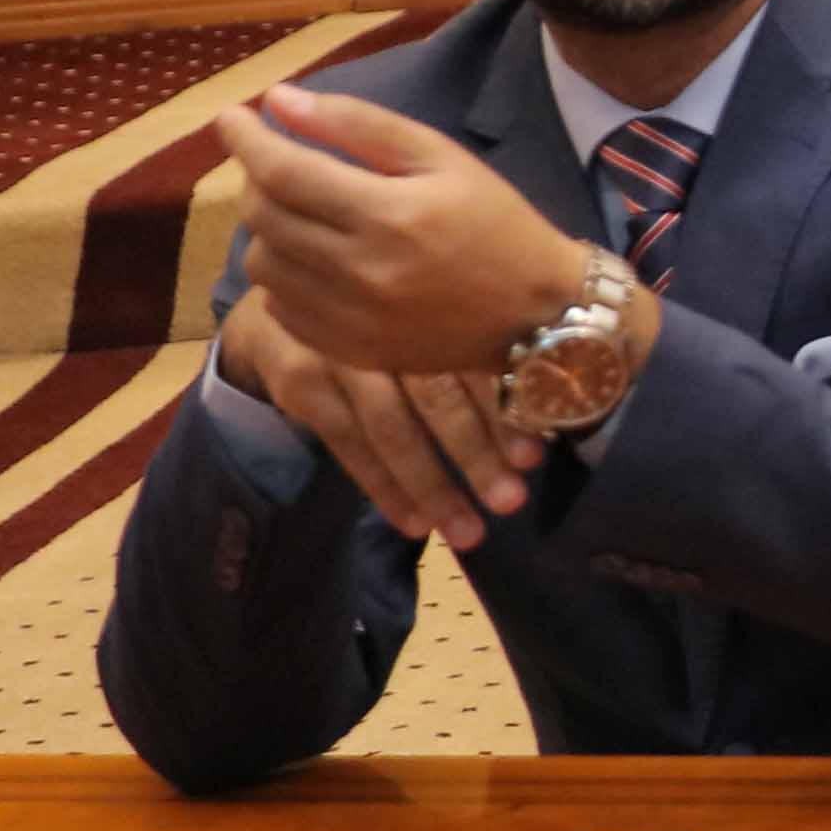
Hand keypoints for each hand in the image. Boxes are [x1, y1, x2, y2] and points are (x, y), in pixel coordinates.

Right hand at [216, 280, 534, 550]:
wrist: (282, 305)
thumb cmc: (386, 316)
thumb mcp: (432, 312)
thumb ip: (477, 346)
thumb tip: (547, 411)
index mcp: (433, 299)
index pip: (477, 357)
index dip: (506, 408)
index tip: (535, 457)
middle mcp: (385, 321)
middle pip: (437, 394)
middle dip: (476, 453)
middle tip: (509, 502)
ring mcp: (337, 349)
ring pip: (392, 426)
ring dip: (433, 484)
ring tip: (468, 532)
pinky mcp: (301, 381)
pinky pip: (347, 443)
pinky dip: (383, 487)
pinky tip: (415, 523)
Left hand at [224, 82, 609, 378]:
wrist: (537, 313)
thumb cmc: (495, 223)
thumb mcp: (442, 157)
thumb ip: (359, 124)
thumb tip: (279, 100)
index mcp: (388, 213)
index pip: (283, 170)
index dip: (246, 139)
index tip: (231, 116)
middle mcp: (360, 269)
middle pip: (264, 215)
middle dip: (259, 179)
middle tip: (283, 165)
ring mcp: (348, 317)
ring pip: (262, 263)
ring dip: (268, 230)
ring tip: (304, 216)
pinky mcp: (346, 349)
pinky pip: (279, 306)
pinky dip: (284, 276)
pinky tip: (317, 262)